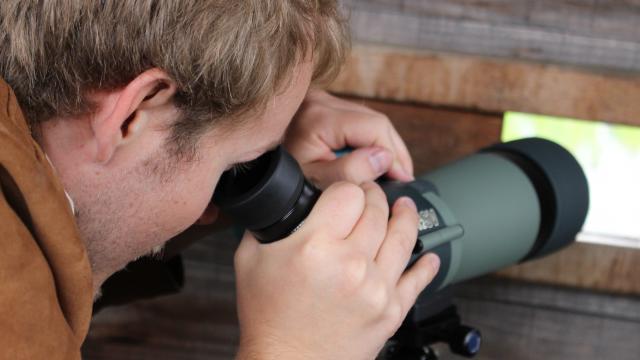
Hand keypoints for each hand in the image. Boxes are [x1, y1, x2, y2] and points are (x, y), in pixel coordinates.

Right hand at [234, 182, 439, 359]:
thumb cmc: (268, 318)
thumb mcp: (250, 260)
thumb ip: (268, 224)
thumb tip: (288, 202)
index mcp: (316, 246)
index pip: (348, 193)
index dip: (347, 186)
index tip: (345, 190)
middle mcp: (351, 264)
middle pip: (377, 210)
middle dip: (374, 196)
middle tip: (370, 195)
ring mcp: (376, 288)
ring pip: (403, 237)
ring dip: (406, 216)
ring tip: (405, 207)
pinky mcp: (391, 311)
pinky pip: (417, 280)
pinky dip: (426, 264)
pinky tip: (428, 255)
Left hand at [284, 90, 413, 188]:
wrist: (248, 169)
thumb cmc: (276, 178)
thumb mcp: (314, 182)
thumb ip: (349, 172)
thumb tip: (384, 159)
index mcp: (319, 118)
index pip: (375, 127)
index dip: (395, 154)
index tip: (403, 178)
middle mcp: (320, 101)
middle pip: (375, 120)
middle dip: (392, 149)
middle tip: (403, 177)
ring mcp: (319, 100)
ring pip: (367, 118)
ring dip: (382, 144)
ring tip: (391, 171)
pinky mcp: (318, 105)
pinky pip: (353, 119)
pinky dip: (366, 138)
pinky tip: (372, 157)